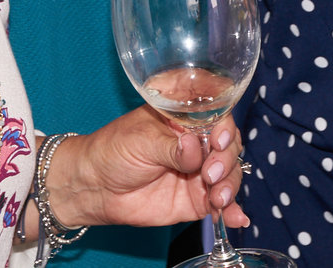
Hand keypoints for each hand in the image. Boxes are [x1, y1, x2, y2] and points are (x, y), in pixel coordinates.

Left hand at [38, 110, 247, 231]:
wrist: (96, 188)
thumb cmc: (113, 151)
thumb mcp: (141, 140)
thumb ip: (171, 147)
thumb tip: (194, 148)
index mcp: (184, 118)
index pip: (216, 114)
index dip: (224, 126)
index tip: (218, 140)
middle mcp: (197, 143)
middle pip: (228, 145)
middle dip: (226, 159)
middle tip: (209, 173)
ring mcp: (199, 171)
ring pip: (229, 173)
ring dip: (229, 185)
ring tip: (217, 197)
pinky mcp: (197, 199)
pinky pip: (221, 204)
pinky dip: (232, 211)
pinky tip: (236, 217)